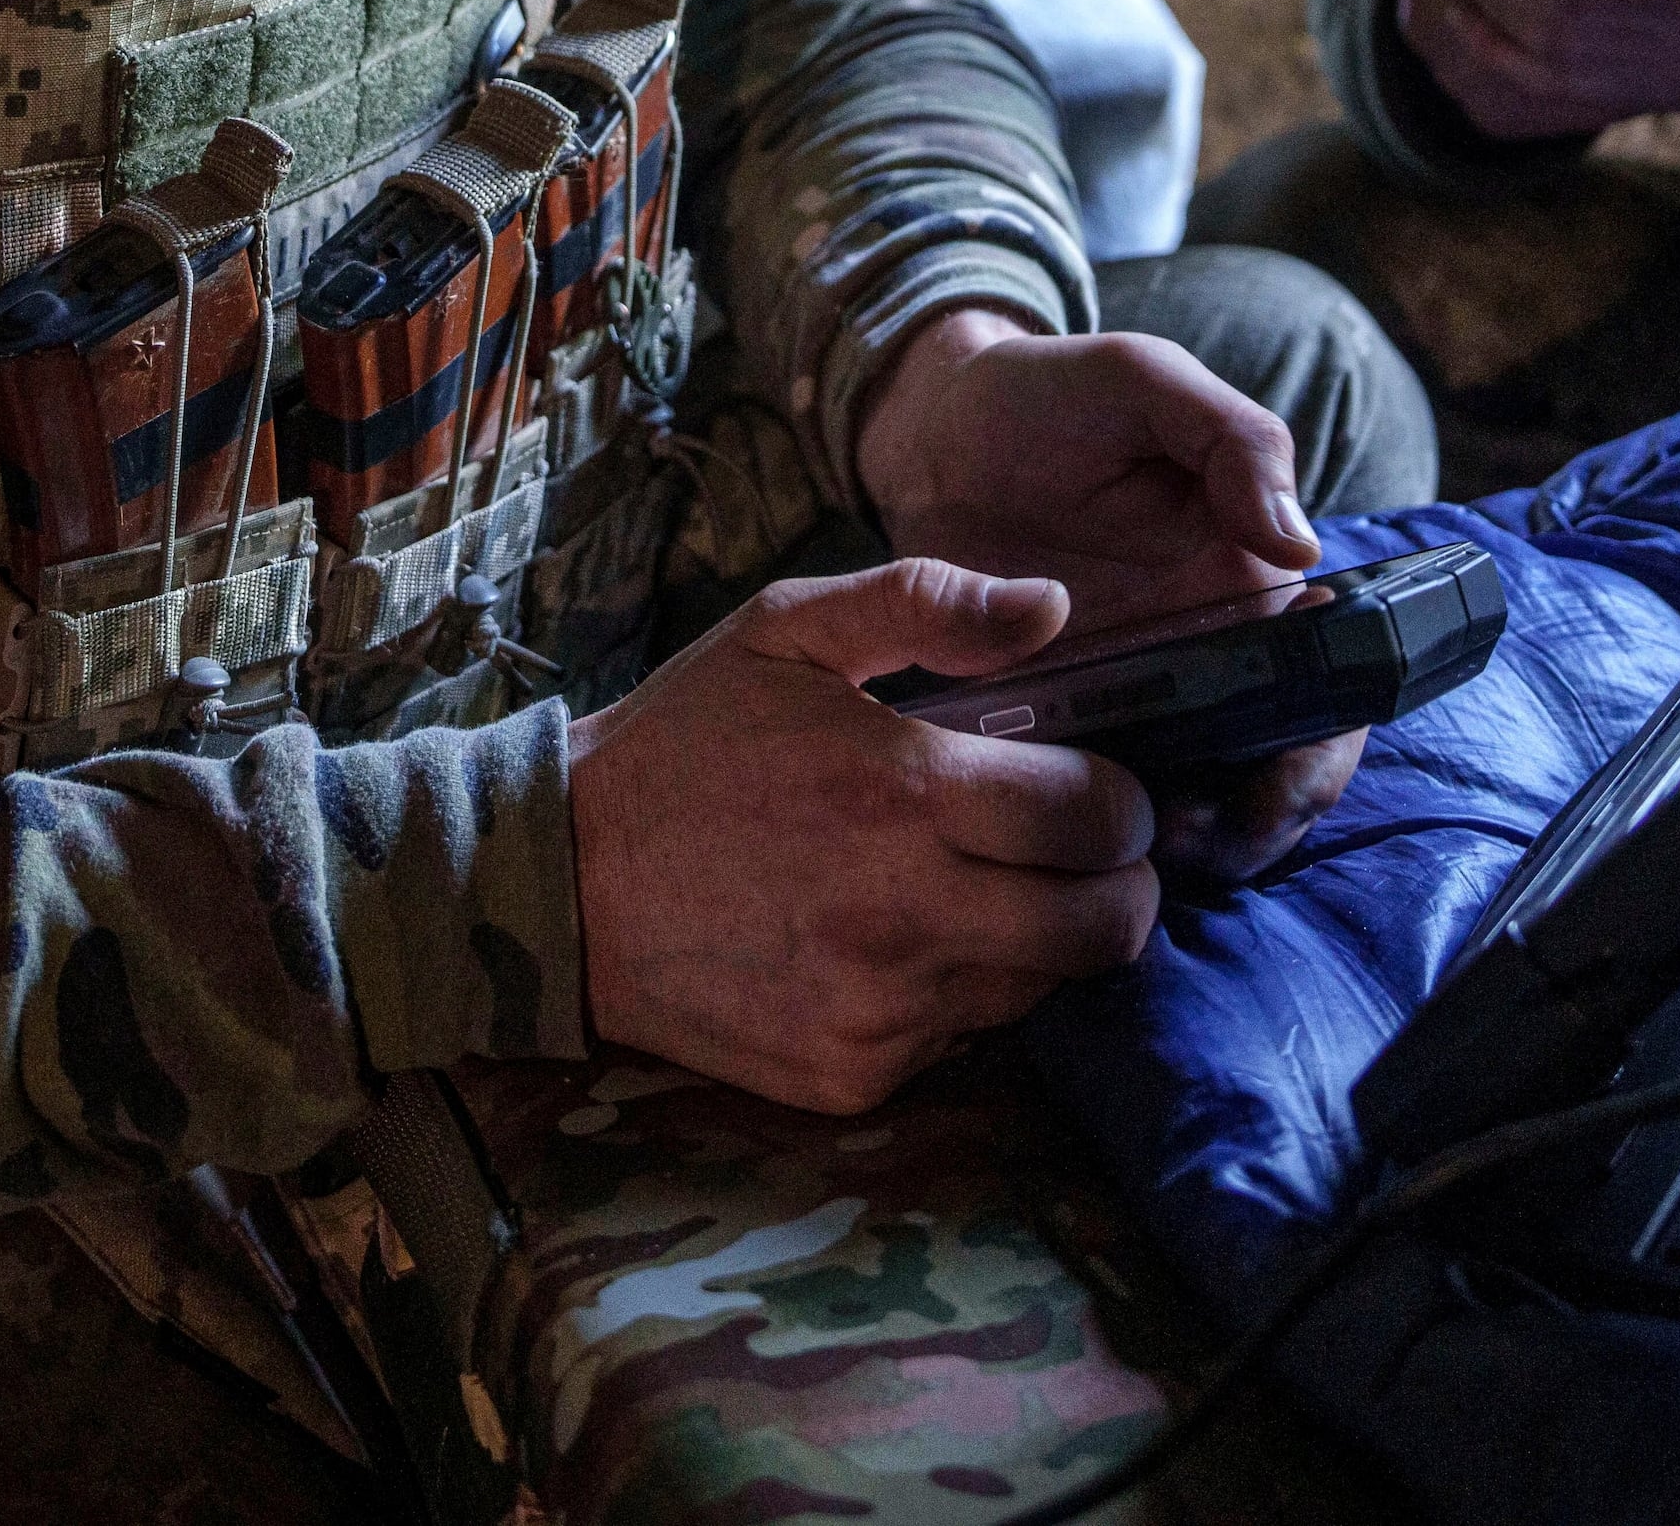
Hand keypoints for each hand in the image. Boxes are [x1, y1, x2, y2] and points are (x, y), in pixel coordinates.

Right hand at [564, 561, 1159, 1112]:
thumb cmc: (685, 743)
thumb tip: (1058, 606)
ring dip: (1036, 938)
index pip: (1100, 817)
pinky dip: (955, 991)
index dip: (1121, 799)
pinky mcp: (852, 1076)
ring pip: (1041, 987)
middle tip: (1072, 852)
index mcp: (906, 793)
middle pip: (1104, 926)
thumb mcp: (786, 629)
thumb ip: (928, 603)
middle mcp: (907, 915)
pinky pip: (962, 1039)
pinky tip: (895, 940)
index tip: (1095, 787)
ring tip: (972, 887)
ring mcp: (881, 1009)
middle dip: (1115, 883)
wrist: (558, 884)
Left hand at [854, 309, 1364, 881]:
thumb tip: (1300, 550)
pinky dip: (1091, 827)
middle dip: (1257, 826)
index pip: (1332, 689)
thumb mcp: (1148, 382)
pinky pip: (1091, 792)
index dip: (1320, 754)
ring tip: (1130, 848)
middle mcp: (1209, 651)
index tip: (1278, 785)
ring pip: (1191, 799)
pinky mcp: (1059, 717)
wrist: (929, 427)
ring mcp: (1134, 692)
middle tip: (1193, 840)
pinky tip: (1065, 839)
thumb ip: (1236, 444)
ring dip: (1183, 843)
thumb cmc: (1053, 394)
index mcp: (1254, 580)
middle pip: (1270, 769)